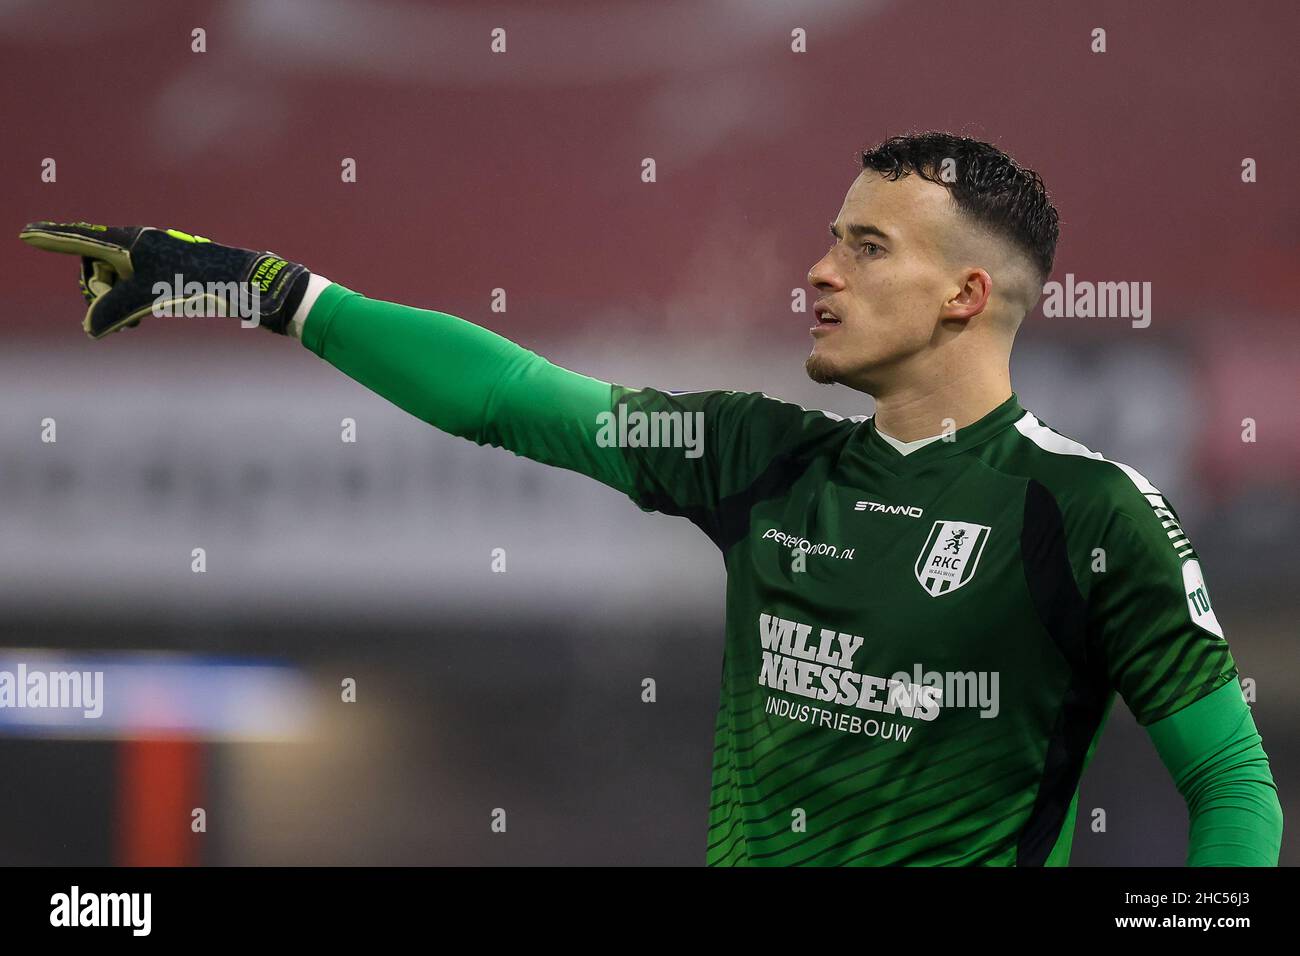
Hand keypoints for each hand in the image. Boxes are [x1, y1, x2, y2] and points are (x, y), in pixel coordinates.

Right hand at [19, 221, 310, 337]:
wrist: (246, 284)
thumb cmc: (200, 282)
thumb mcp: (149, 297)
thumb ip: (113, 309)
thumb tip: (90, 328)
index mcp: (131, 242)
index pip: (82, 239)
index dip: (53, 239)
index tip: (25, 234)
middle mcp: (141, 245)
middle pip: (97, 266)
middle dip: (98, 292)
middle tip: (118, 315)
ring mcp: (155, 260)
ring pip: (117, 282)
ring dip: (116, 303)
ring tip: (134, 321)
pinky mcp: (169, 274)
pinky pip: (135, 289)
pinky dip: (131, 306)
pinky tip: (140, 320)